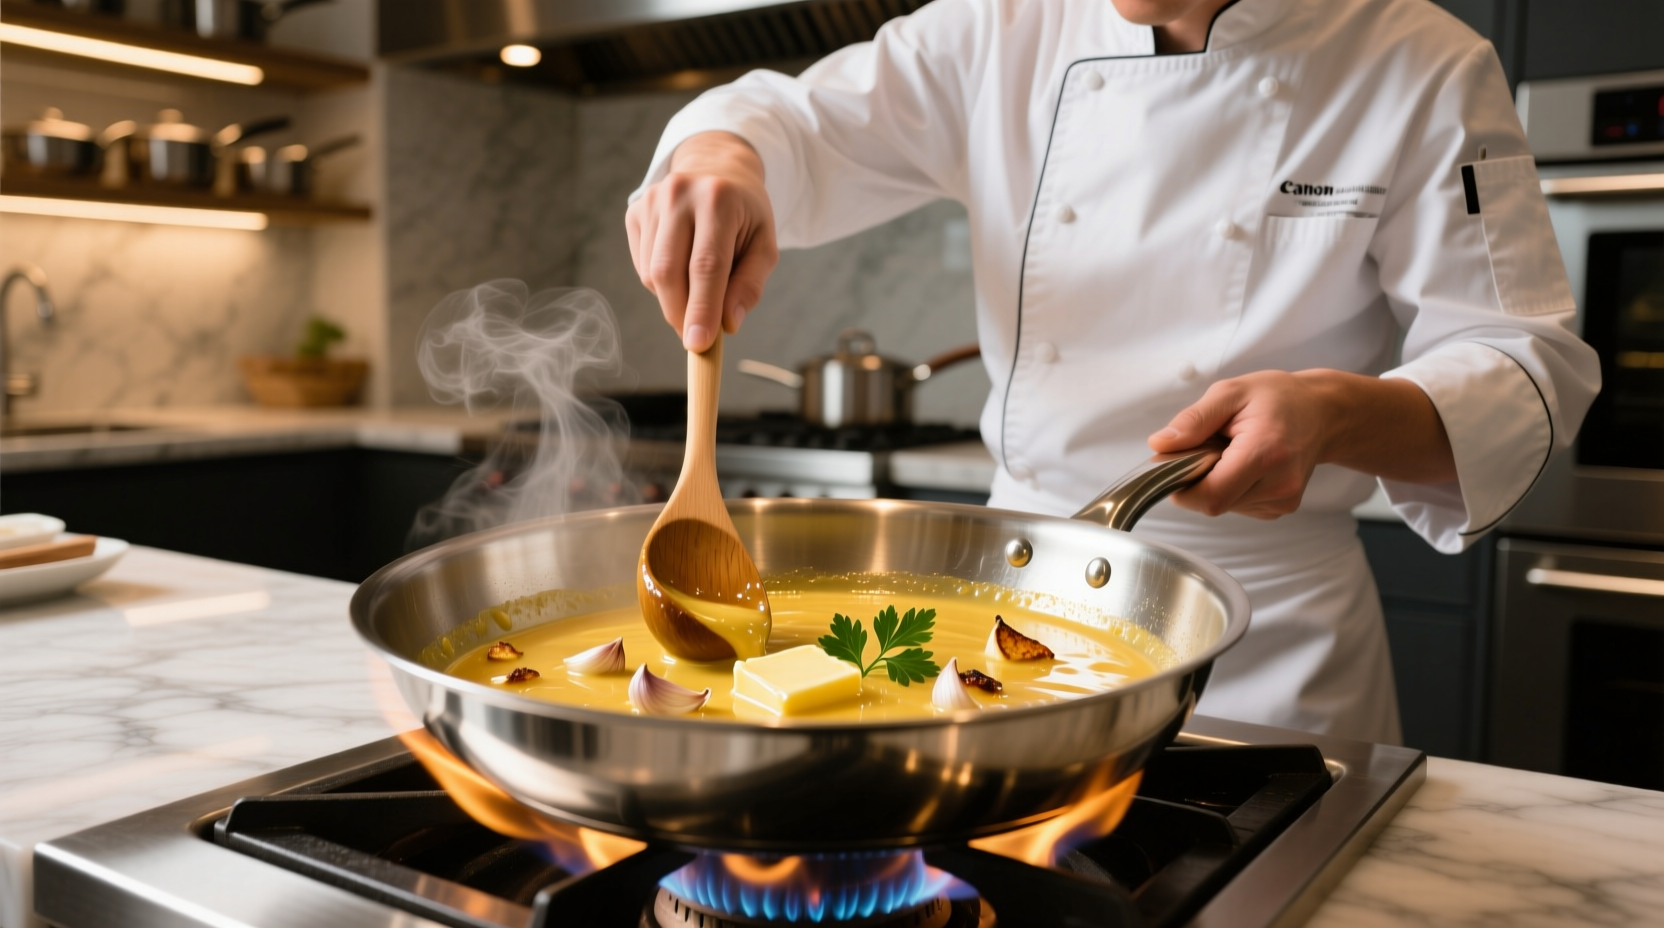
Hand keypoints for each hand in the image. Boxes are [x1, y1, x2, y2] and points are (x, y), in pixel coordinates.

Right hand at [625, 132, 778, 351]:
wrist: (717, 170)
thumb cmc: (745, 216)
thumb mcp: (764, 246)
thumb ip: (750, 286)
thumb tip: (728, 324)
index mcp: (718, 199)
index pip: (706, 266)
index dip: (701, 309)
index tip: (698, 345)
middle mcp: (679, 194)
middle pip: (669, 272)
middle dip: (680, 314)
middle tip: (696, 337)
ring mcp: (651, 200)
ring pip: (652, 274)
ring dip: (673, 298)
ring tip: (699, 287)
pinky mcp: (635, 211)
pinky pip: (642, 266)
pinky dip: (661, 283)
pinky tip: (681, 266)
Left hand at [1147, 370, 1455, 519]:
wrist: (1322, 413)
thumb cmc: (1278, 398)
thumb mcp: (1230, 393)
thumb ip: (1194, 420)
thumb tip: (1160, 445)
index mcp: (1266, 453)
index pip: (1211, 495)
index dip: (1182, 485)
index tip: (1176, 460)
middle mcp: (1280, 484)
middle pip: (1213, 503)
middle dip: (1197, 478)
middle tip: (1208, 446)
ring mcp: (1283, 500)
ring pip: (1223, 506)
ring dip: (1214, 482)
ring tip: (1231, 451)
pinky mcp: (1281, 508)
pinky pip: (1238, 506)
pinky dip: (1230, 487)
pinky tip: (1243, 464)